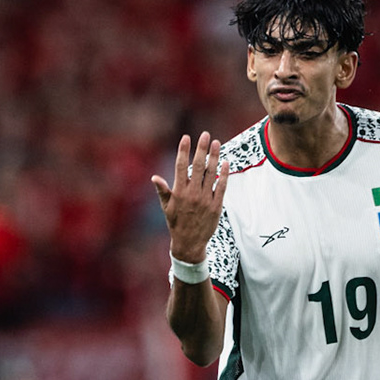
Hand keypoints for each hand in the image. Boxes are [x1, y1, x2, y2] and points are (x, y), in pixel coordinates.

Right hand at [150, 132, 225, 265]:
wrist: (189, 243)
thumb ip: (163, 191)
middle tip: (205, 135)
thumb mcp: (167, 208)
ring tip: (216, 143)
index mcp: (179, 192)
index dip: (183, 151)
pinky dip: (223, 174)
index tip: (186, 137)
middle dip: (201, 149)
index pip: (180, 166)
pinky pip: (221, 186)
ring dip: (214, 157)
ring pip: (211, 174)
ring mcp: (205, 199)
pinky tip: (225, 162)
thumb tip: (154, 177)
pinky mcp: (216, 206)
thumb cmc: (176, 223)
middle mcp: (192, 194)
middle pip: (197, 166)